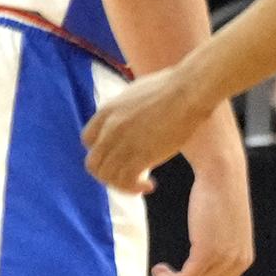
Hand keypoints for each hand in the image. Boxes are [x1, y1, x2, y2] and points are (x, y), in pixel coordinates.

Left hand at [83, 62, 218, 189]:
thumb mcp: (133, 94)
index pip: (88, 140)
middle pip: (94, 163)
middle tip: (128, 177)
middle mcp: (109, 129)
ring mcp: (123, 142)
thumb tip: (130, 113)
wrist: (187, 91)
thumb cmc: (169, 87)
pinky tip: (150, 186)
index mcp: (105, 112)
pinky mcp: (141, 155)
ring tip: (140, 184)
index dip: (101, 152)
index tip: (118, 157)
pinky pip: (126, 180)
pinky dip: (134, 188)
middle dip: (108, 174)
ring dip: (122, 185)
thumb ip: (125, 109)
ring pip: (107, 175)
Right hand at [157, 158, 252, 275]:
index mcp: (243, 258)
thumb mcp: (223, 224)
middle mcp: (237, 263)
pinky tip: (159, 269)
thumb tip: (201, 247)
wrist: (222, 175)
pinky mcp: (208, 252)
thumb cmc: (220, 192)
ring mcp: (224, 259)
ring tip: (159, 271)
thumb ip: (218, 241)